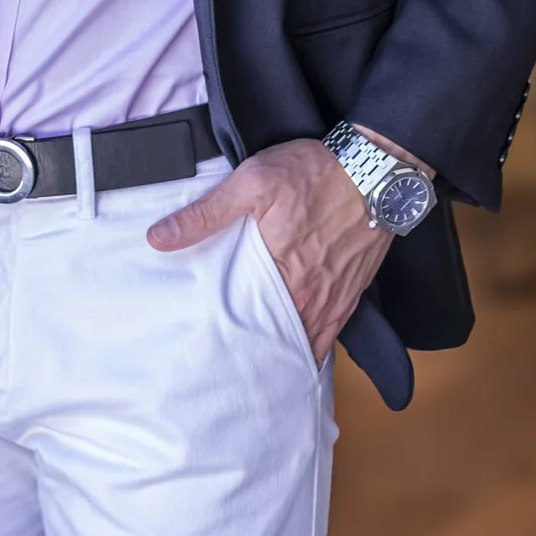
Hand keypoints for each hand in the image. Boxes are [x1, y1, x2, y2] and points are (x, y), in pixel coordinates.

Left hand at [146, 138, 390, 363]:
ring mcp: (331, 301)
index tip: (199, 347)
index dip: (220, 335)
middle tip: (220, 362)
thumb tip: (159, 237)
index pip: (240, 320)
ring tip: (251, 365)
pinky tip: (292, 357)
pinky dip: (309, 350)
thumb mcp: (252, 181)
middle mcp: (307, 297)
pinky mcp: (350, 296)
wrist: (376, 171)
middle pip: (269, 337)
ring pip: (299, 343)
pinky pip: (327, 338)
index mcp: (279, 273)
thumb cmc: (316, 173)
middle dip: (246, 351)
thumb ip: (206, 213)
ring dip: (277, 353)